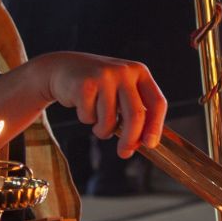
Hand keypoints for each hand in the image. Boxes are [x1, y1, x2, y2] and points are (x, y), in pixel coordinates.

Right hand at [43, 52, 166, 157]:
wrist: (64, 68)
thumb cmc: (99, 86)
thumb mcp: (122, 91)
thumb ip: (135, 112)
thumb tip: (145, 143)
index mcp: (140, 72)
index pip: (157, 102)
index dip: (156, 126)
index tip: (150, 144)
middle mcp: (125, 71)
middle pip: (136, 115)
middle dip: (130, 139)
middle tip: (124, 152)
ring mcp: (105, 76)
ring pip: (110, 120)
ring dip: (103, 130)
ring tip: (97, 120)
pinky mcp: (85, 84)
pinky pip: (90, 117)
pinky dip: (87, 119)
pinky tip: (84, 106)